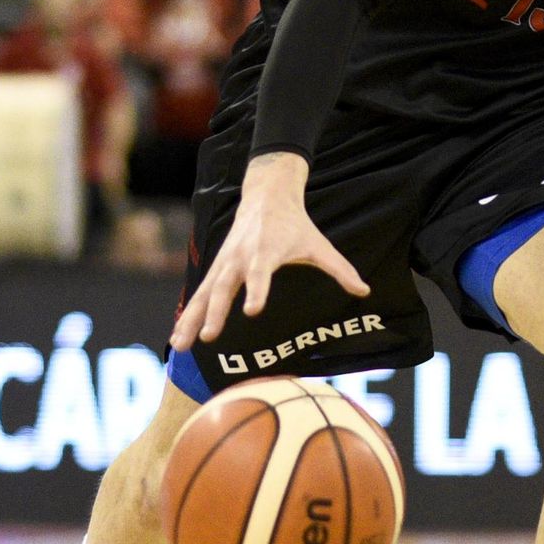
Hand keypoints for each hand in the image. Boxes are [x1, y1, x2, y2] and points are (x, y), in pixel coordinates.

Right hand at [169, 153, 368, 351]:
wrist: (266, 196)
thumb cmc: (296, 225)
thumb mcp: (320, 245)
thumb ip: (341, 269)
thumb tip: (365, 291)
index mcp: (266, 251)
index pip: (260, 274)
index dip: (256, 291)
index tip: (251, 310)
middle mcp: (240, 258)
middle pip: (224, 288)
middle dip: (215, 313)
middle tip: (208, 337)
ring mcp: (224, 263)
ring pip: (204, 294)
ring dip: (191, 319)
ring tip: (180, 346)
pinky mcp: (216, 268)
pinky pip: (199, 294)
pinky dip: (188, 315)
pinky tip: (178, 339)